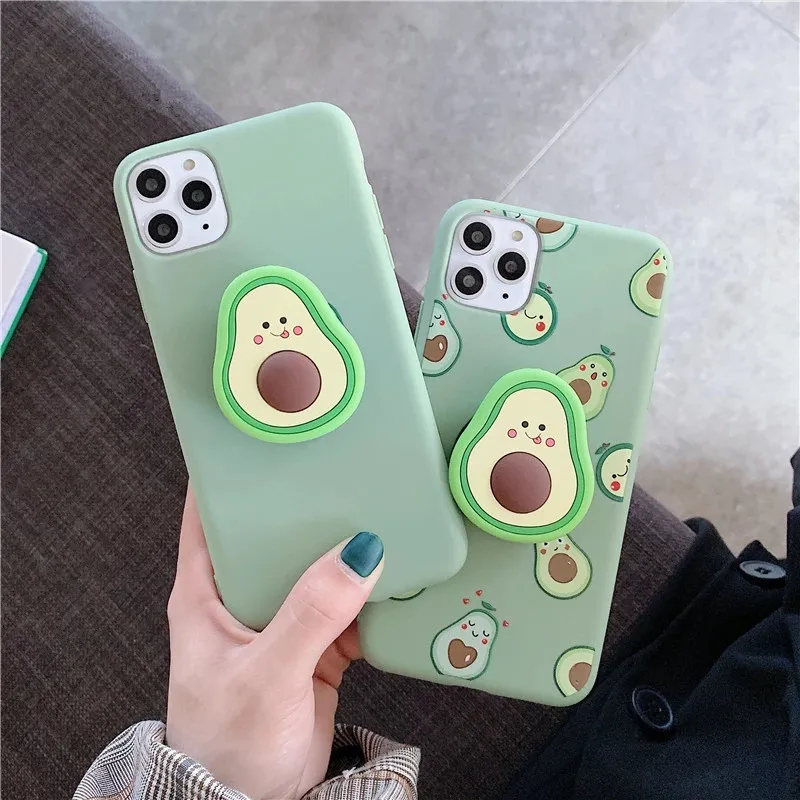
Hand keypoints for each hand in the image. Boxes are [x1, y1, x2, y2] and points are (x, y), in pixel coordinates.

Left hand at [166, 487, 384, 798]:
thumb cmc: (226, 747)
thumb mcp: (263, 675)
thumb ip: (309, 615)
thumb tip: (358, 554)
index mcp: (205, 591)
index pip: (209, 511)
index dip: (231, 470)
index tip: (263, 431)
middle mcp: (243, 595)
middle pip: (274, 529)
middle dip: (305, 500)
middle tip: (341, 463)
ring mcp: (282, 617)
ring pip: (316, 563)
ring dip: (343, 545)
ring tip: (378, 508)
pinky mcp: (316, 643)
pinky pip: (348, 603)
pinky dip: (371, 591)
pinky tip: (394, 574)